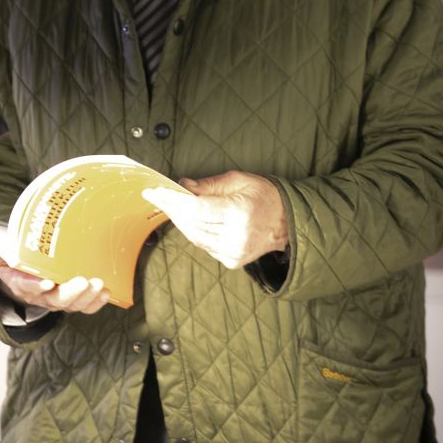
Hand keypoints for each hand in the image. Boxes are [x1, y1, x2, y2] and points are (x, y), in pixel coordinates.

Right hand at [0, 233, 111, 313]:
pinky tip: (107, 292)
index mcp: (21, 284)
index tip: (45, 283)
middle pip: (56, 300)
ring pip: (74, 304)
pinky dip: (97, 302)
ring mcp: (59, 299)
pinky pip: (87, 305)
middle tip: (83, 281)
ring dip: (88, 297)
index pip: (27, 287)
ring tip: (100, 285)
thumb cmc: (14, 264)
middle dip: (71, 293)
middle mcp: (41, 296)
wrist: (25, 281)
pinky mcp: (74, 299)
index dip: (35, 286)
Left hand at [143, 171, 288, 269]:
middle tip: (155, 196)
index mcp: (239, 215)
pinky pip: (203, 245)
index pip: (195, 209)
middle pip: (191, 224)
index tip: (155, 192)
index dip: (172, 201)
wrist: (287, 221)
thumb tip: (181, 186)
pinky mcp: (232, 261)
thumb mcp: (238, 181)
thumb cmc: (264, 196)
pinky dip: (192, 231)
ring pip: (194, 237)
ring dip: (179, 220)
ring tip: (167, 204)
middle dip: (171, 209)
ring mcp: (234, 253)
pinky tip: (185, 219)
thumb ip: (207, 185)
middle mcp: (235, 238)